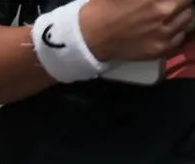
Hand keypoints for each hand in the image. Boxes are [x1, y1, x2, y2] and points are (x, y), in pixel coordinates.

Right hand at [80, 0, 194, 62]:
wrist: (89, 36)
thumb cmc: (105, 6)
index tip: (166, 0)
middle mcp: (165, 11)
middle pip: (187, 1)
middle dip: (177, 1)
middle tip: (163, 4)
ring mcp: (165, 32)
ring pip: (187, 17)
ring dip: (178, 14)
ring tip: (162, 16)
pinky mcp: (161, 49)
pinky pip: (180, 36)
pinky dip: (174, 32)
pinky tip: (160, 29)